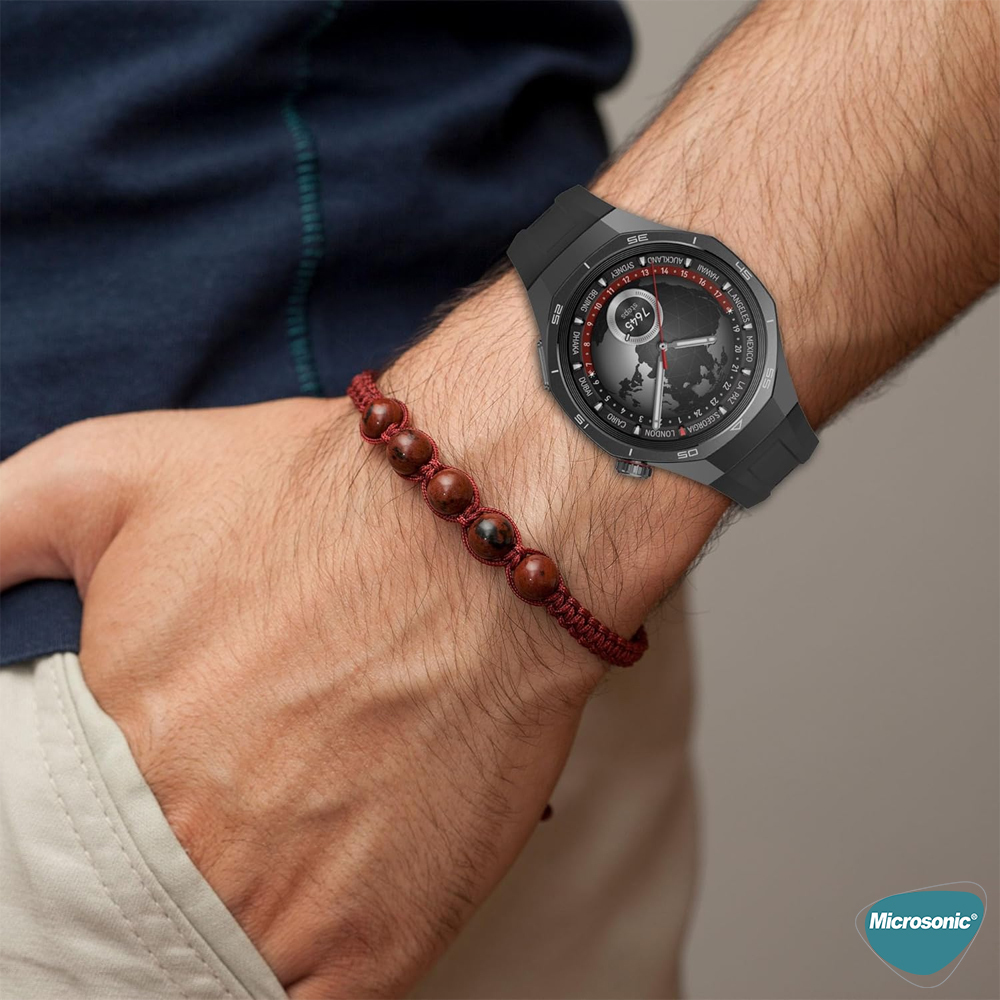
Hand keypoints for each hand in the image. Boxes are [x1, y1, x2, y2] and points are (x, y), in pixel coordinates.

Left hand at [0, 396, 611, 996]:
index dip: (69, 852)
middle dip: (138, 891)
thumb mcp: (108, 474)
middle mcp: (192, 852)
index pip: (36, 867)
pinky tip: (295, 928)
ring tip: (243, 875)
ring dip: (208, 941)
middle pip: (123, 926)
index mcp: (112, 757)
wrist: (481, 527)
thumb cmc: (309, 496)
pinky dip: (284, 987)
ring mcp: (292, 910)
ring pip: (207, 978)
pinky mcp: (384, 941)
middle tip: (187, 841)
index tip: (104, 830)